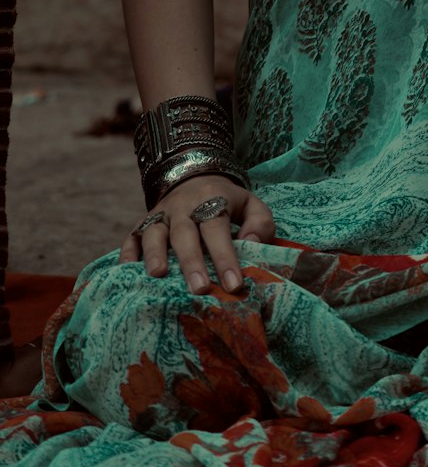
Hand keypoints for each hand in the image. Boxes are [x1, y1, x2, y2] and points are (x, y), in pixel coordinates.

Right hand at [118, 175, 275, 295]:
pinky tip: (128, 272)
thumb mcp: (251, 205)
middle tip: (200, 288)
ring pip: (154, 233)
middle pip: (185, 234)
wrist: (194, 177)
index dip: (226, 257)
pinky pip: (131, 238)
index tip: (233, 284)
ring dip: (155, 253)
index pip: (218, 229)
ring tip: (158, 275)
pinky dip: (128, 254)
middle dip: (192, 262)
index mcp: (212, 201)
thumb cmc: (227, 202)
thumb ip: (260, 223)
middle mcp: (183, 208)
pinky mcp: (142, 224)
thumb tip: (251, 245)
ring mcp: (160, 215)